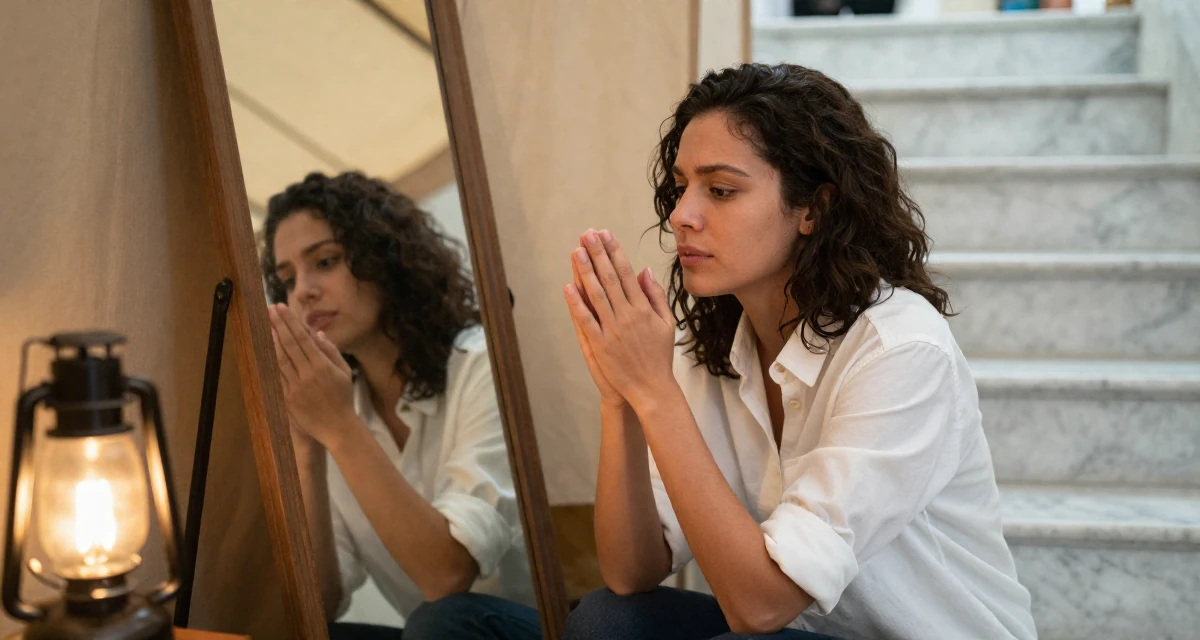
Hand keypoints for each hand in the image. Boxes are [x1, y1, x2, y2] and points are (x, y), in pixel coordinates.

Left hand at [269, 304, 357, 449]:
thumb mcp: (345, 373)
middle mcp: (308, 373)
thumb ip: (331, 352)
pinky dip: (271, 361)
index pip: (302, 338)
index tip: (282, 308)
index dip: (291, 321)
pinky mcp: (288, 398)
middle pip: (289, 344)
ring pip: (280, 358)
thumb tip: (317, 334)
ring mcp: (296, 386)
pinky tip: (266, 350)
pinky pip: (277, 376)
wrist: (337, 427)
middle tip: (269, 309)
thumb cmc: (343, 399)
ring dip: (272, 340)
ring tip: (265, 326)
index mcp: (322, 366)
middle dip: (279, 324)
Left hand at [563, 229, 676, 411]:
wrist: (652, 388)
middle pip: (609, 278)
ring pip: (597, 295)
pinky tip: (569, 287)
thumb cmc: (660, 356)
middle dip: (597, 253)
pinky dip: (577, 304)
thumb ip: (656, 296)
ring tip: (576, 251)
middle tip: (587, 234)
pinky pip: (586, 320)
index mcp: (643, 308)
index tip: (605, 235)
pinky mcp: (600, 345)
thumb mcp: (667, 323)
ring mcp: (613, 330)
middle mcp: (628, 315)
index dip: (614, 252)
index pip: (626, 273)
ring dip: (585, 271)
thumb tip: (644, 270)